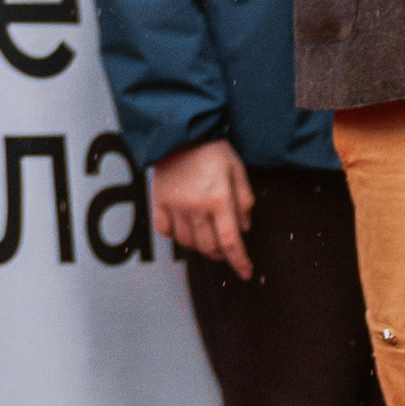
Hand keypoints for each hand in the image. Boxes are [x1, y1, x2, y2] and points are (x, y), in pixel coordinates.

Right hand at [150, 139, 255, 279]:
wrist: (180, 132)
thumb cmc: (213, 150)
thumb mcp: (238, 171)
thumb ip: (244, 200)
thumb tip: (245, 228)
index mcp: (219, 200)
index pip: (230, 241)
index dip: (239, 261)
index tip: (246, 273)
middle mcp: (196, 207)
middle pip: (208, 246)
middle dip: (221, 254)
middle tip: (226, 251)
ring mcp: (174, 206)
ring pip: (187, 242)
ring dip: (199, 247)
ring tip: (206, 241)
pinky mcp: (158, 201)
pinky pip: (164, 230)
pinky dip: (175, 237)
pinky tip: (183, 231)